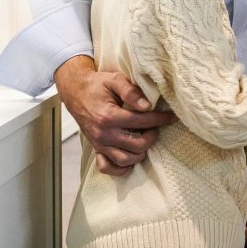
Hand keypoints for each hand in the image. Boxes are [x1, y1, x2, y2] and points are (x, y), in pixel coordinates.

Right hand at [53, 55, 173, 174]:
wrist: (76, 92)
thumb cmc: (97, 85)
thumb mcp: (115, 80)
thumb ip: (131, 91)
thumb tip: (147, 106)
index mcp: (109, 116)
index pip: (142, 122)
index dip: (160, 119)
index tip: (170, 116)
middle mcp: (103, 134)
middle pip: (137, 145)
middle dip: (152, 136)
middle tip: (156, 127)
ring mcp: (99, 144)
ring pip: (125, 160)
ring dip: (140, 153)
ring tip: (145, 139)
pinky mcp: (96, 149)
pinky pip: (107, 168)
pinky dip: (121, 167)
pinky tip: (131, 156)